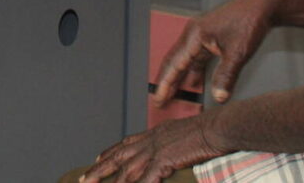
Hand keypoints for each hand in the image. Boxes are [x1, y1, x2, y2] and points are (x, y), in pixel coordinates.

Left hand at [80, 116, 226, 182]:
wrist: (219, 127)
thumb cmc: (211, 130)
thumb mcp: (186, 135)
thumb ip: (174, 145)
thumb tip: (173, 155)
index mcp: (157, 133)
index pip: (128, 142)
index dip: (111, 151)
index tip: (98, 158)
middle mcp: (152, 139)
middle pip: (119, 155)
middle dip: (100, 168)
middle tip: (84, 178)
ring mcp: (156, 150)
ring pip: (126, 170)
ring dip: (110, 181)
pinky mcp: (164, 160)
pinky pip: (146, 180)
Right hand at [154, 0, 279, 106]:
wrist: (263, 5)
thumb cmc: (250, 20)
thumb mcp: (238, 52)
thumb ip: (226, 76)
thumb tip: (219, 97)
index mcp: (195, 34)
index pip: (175, 63)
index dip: (165, 83)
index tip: (158, 98)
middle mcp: (194, 33)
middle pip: (174, 61)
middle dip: (166, 81)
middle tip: (159, 100)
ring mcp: (201, 35)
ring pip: (184, 60)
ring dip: (179, 77)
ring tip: (172, 95)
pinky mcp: (210, 37)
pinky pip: (196, 57)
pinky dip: (193, 71)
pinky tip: (194, 83)